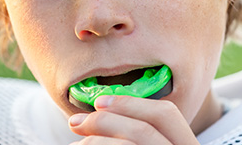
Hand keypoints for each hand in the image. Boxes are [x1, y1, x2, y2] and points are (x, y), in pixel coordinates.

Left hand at [68, 96, 198, 144]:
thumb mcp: (151, 142)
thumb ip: (136, 132)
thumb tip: (100, 111)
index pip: (166, 114)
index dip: (130, 103)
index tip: (99, 102)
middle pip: (143, 129)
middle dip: (104, 121)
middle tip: (75, 122)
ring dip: (94, 140)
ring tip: (76, 143)